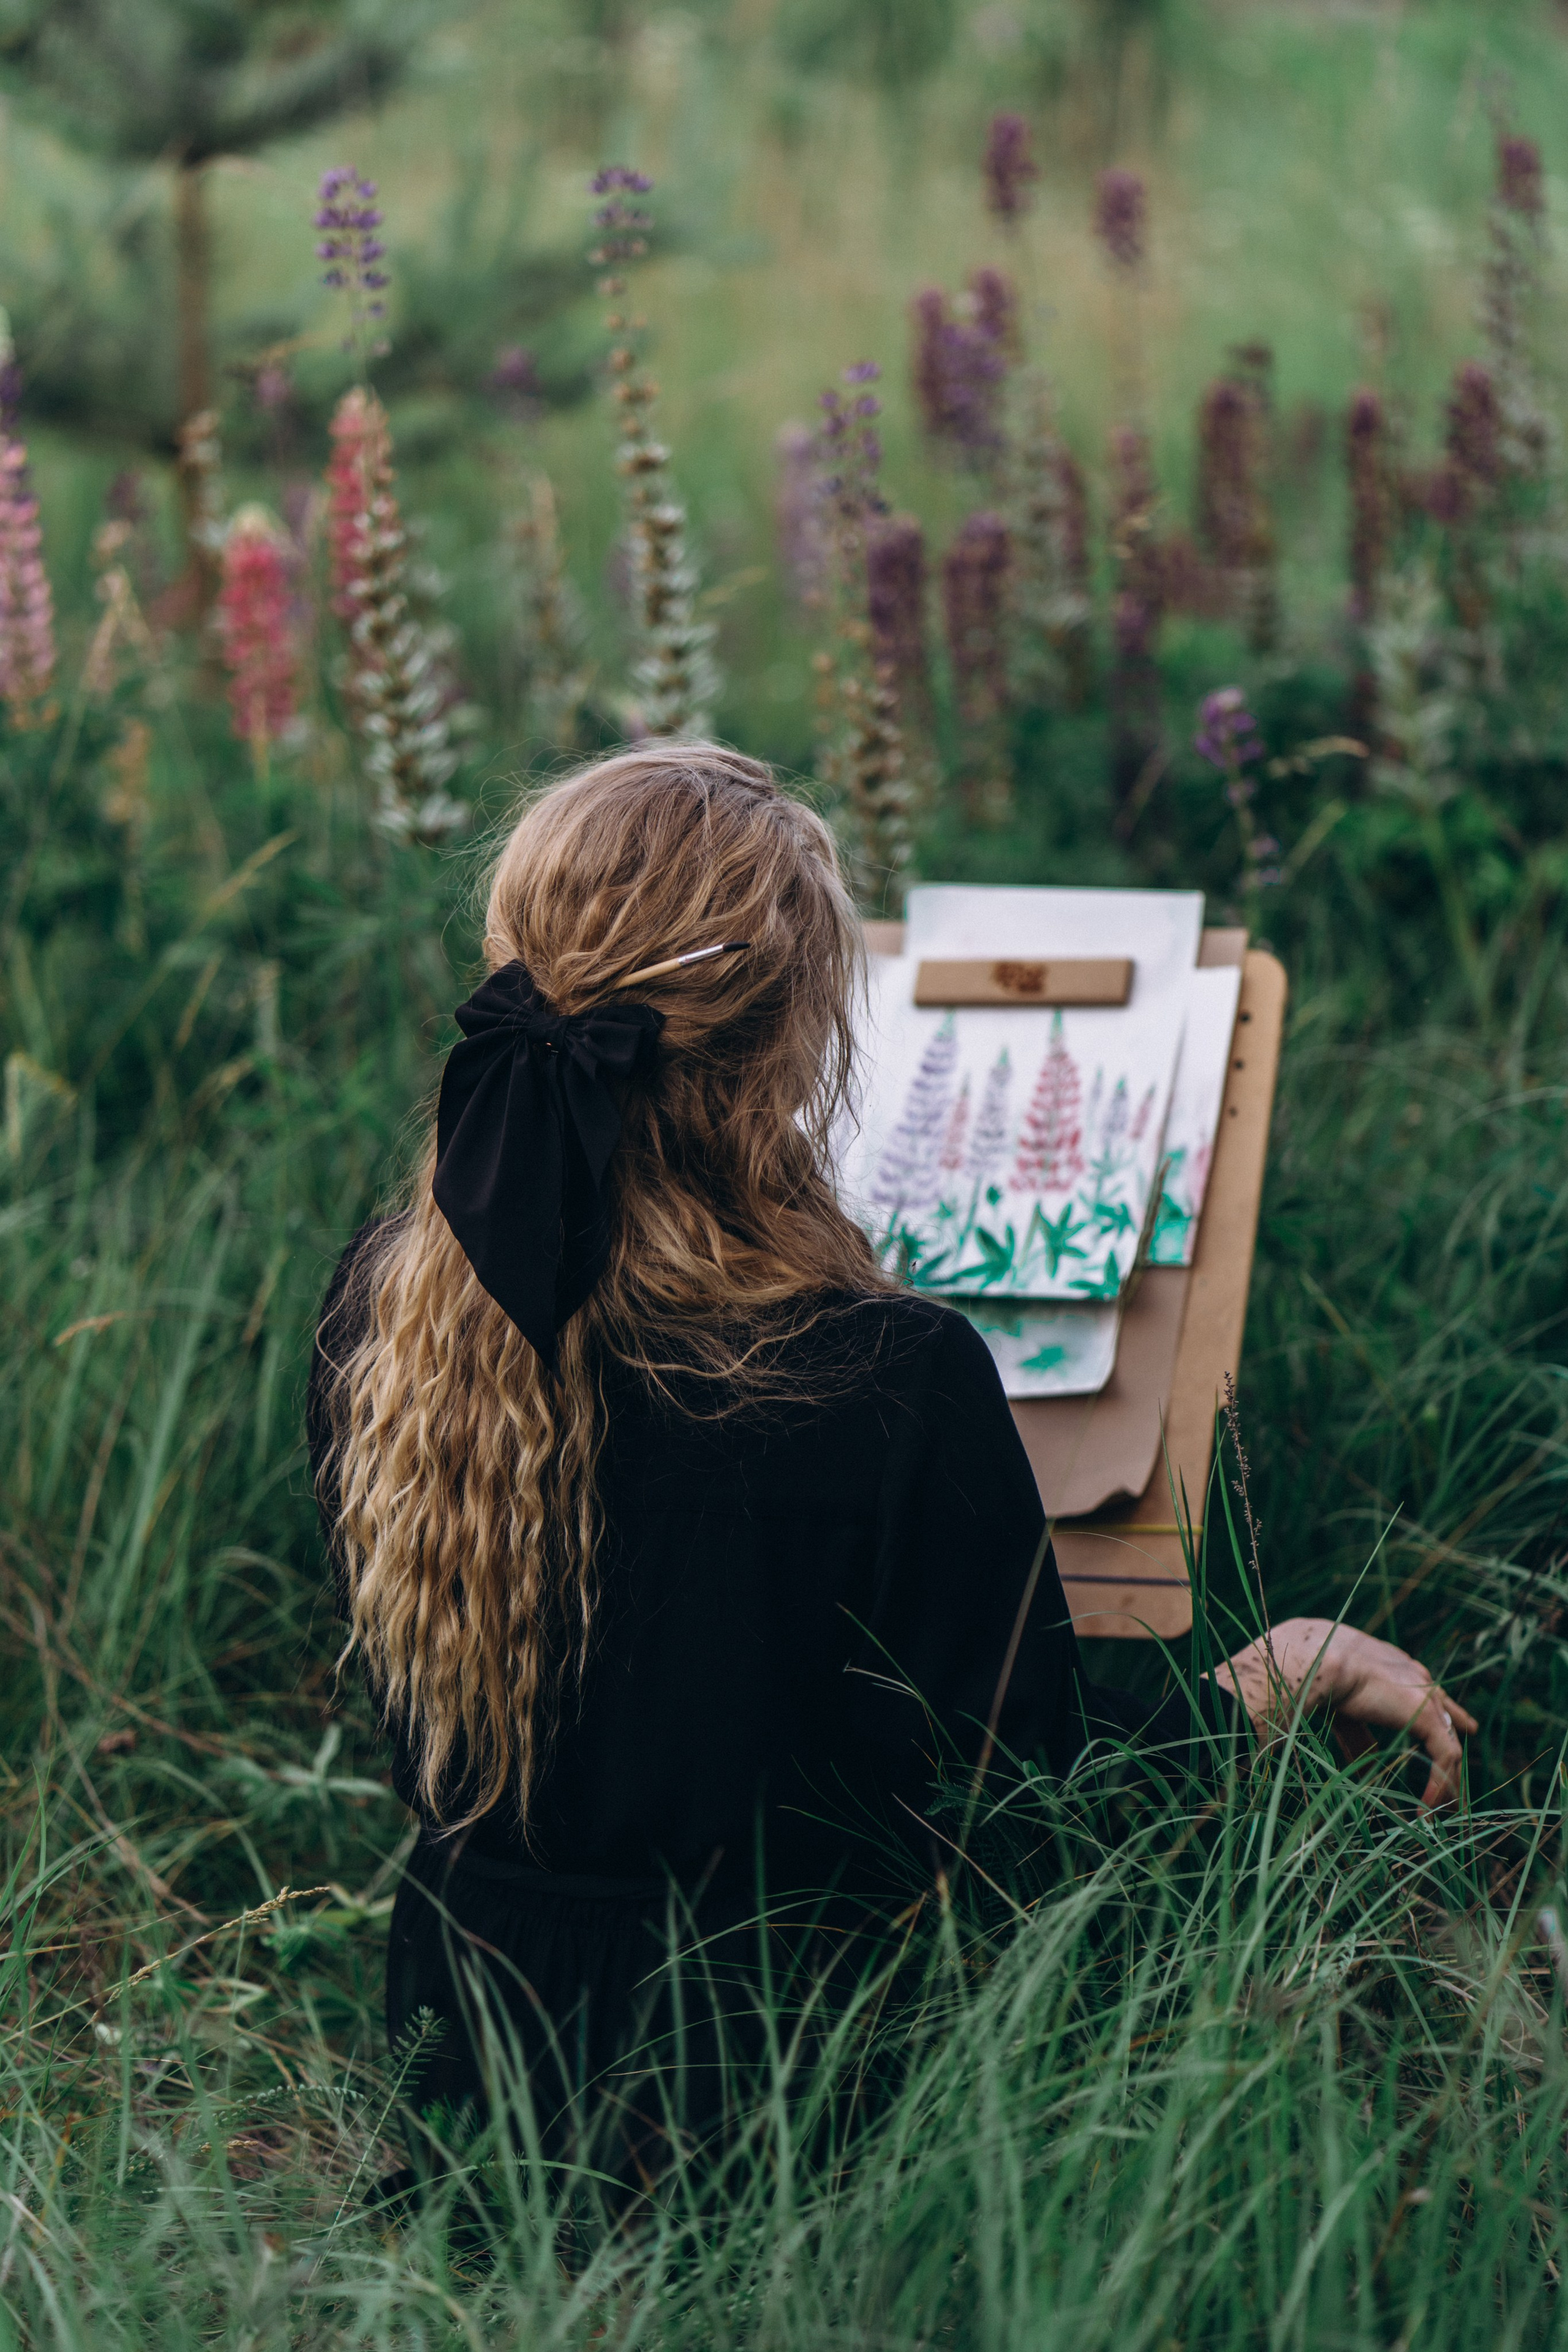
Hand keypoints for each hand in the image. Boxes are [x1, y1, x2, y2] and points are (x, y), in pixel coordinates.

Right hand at [1213, 1617, 1477, 1806]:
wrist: (1317, 1662)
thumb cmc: (1317, 1677)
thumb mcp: (1343, 1712)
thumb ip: (1360, 1741)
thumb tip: (1367, 1773)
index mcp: (1398, 1670)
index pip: (1432, 1696)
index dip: (1451, 1715)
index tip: (1468, 1728)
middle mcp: (1419, 1680)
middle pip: (1448, 1723)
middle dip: (1452, 1757)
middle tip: (1456, 1790)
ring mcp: (1426, 1697)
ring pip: (1449, 1747)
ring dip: (1446, 1784)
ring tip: (1443, 1813)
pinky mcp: (1427, 1716)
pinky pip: (1445, 1758)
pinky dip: (1439, 1785)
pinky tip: (1426, 1808)